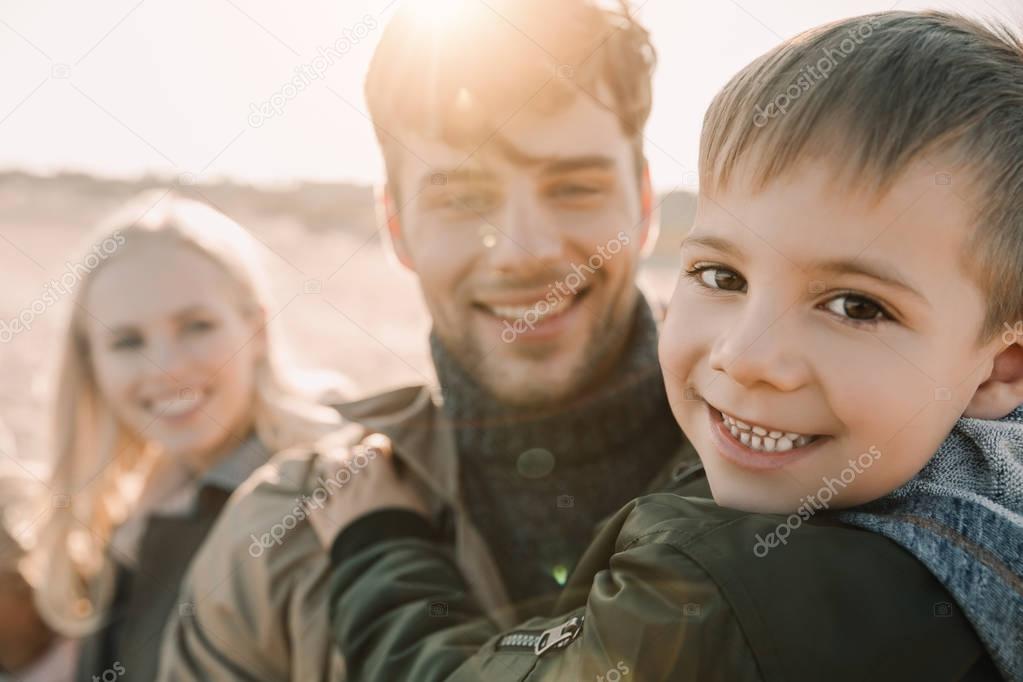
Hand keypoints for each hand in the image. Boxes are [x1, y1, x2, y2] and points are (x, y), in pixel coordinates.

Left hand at [307, 432, 428, 549]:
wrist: (385, 562)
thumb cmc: (408, 532)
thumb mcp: (416, 503)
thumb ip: (406, 482)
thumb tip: (399, 470)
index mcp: (381, 479)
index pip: (373, 448)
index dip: (378, 447)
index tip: (384, 454)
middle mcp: (357, 486)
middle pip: (350, 455)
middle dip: (356, 456)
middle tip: (363, 466)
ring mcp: (339, 503)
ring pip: (329, 469)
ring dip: (336, 467)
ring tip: (342, 475)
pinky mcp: (325, 522)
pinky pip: (314, 504)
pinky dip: (320, 503)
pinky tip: (328, 506)